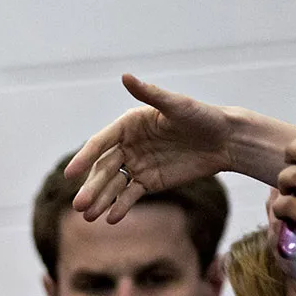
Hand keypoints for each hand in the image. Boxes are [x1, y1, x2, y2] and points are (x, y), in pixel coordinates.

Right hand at [67, 74, 236, 223]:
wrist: (225, 140)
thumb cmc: (201, 116)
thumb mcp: (176, 105)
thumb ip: (149, 94)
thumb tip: (125, 76)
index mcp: (127, 125)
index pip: (100, 143)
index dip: (84, 158)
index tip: (70, 174)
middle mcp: (128, 146)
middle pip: (103, 169)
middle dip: (91, 187)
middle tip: (79, 205)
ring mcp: (137, 165)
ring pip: (113, 185)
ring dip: (100, 200)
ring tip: (89, 217)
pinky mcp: (148, 182)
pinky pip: (130, 196)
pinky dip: (120, 207)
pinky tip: (111, 218)